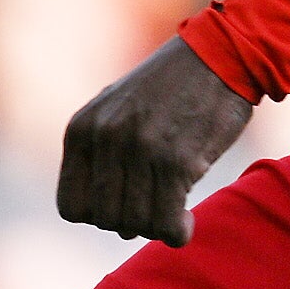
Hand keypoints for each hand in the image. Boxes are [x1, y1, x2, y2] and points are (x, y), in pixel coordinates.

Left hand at [57, 35, 256, 245]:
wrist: (219, 55)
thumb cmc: (171, 88)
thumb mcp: (116, 109)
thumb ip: (99, 151)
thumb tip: (102, 216)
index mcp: (82, 129)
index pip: (71, 207)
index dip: (97, 216)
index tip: (123, 205)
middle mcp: (105, 138)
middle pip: (105, 220)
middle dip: (131, 223)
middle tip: (154, 207)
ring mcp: (139, 149)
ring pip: (136, 225)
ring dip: (157, 228)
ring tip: (172, 214)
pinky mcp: (176, 160)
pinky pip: (166, 222)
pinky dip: (176, 233)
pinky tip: (185, 224)